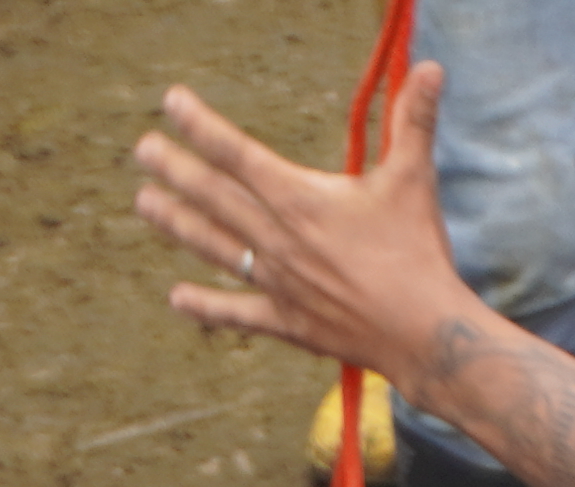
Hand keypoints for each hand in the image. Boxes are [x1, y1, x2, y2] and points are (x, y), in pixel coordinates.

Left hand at [138, 69, 472, 383]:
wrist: (422, 331)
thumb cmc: (417, 252)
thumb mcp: (414, 178)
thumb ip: (415, 120)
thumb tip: (432, 67)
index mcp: (301, 200)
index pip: (239, 154)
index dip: (202, 126)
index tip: (171, 103)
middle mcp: (278, 239)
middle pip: (215, 196)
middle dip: (175, 169)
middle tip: (142, 149)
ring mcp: (278, 282)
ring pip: (215, 246)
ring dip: (177, 223)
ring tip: (144, 204)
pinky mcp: (287, 321)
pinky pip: (237, 311)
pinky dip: (206, 306)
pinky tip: (176, 298)